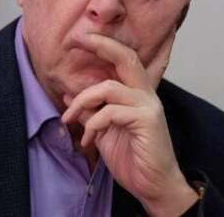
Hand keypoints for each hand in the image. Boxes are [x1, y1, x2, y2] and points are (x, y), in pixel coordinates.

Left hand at [61, 31, 198, 215]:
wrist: (153, 185)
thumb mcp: (103, 131)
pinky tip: (87, 140)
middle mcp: (146, 94)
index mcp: (136, 93)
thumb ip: (90, 111)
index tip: (78, 38)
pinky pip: (110, 113)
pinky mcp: (147, 120)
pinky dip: (92, 124)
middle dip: (101, 45)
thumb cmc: (131, 157)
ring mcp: (148, 106)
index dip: (103, 45)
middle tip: (76, 40)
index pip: (123, 59)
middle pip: (126, 58)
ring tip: (69, 119)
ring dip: (82, 100)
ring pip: (109, 88)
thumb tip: (69, 94)